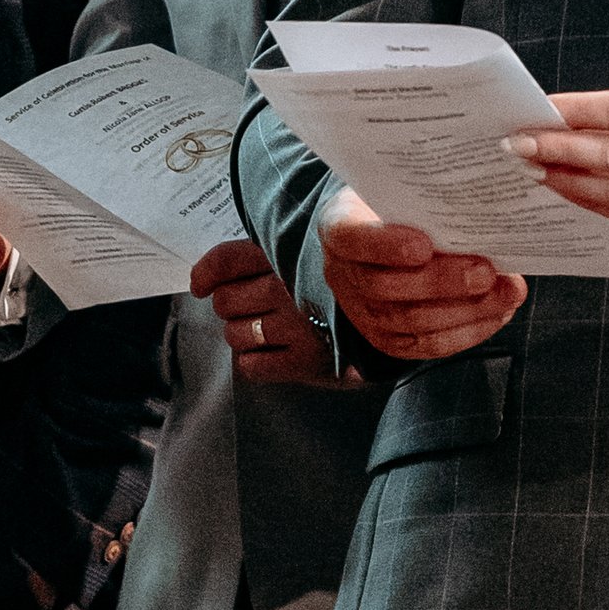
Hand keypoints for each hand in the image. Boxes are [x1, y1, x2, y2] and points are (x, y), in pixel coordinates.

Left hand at [191, 236, 351, 387]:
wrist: (408, 316)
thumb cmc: (362, 280)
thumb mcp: (329, 247)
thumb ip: (291, 243)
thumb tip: (240, 254)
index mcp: (291, 255)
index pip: (227, 260)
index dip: (206, 272)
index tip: (201, 283)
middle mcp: (289, 290)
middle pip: (225, 300)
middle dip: (231, 305)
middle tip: (252, 306)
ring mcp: (296, 328)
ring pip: (234, 334)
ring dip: (241, 333)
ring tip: (266, 329)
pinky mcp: (305, 363)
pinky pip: (251, 366)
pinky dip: (253, 360)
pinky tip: (271, 352)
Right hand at [318, 188, 526, 362]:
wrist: (382, 240)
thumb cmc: (399, 207)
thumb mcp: (401, 190)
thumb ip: (427, 197)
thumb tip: (483, 205)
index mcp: (339, 227)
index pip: (351, 238)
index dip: (386, 245)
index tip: (424, 244)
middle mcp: (343, 274)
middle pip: (386, 288)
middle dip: (442, 282)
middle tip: (487, 271)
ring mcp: (363, 313)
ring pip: (410, 321)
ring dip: (466, 310)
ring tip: (508, 292)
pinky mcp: (388, 340)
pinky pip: (427, 345)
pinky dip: (469, 331)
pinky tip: (499, 313)